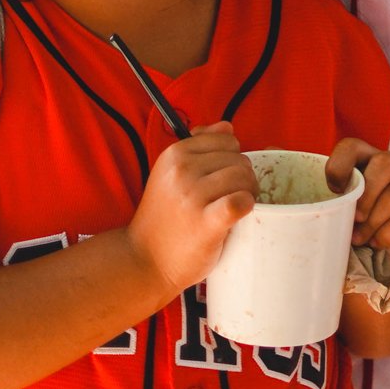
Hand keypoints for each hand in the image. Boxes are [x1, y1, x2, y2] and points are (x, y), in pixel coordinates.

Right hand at [126, 122, 258, 294]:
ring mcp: (192, 196)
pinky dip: (246, 207)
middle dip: (242, 178)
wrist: (142, 262)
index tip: (222, 179)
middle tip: (226, 199)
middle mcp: (182, 170)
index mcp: (175, 153)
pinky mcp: (205, 222)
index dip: (232, 159)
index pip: (228, 140)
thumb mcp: (171, 175)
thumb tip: (227, 126)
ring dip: (247, 194)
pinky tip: (236, 216)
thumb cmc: (164, 219)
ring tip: (229, 211)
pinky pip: (241, 202)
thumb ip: (200, 146)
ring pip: (245, 178)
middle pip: (240, 159)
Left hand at [329, 138, 389, 274]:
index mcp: (366, 163)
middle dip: (365, 196)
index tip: (333, 189)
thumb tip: (301, 218)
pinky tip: (379, 243)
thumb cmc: (354, 234)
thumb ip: (326, 210)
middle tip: (355, 220)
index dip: (340, 163)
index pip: (353, 147)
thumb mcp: (336, 217)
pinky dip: (385, 237)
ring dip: (373, 223)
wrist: (381, 264)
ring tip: (362, 239)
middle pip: (384, 163)